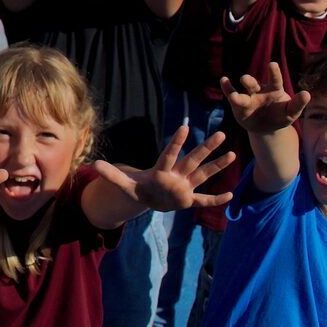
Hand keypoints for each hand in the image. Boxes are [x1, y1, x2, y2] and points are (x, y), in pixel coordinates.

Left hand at [94, 125, 235, 212]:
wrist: (149, 197)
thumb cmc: (139, 187)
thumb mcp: (124, 184)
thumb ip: (112, 174)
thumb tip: (93, 164)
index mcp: (162, 171)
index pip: (170, 154)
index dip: (176, 143)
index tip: (184, 127)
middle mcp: (177, 175)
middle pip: (193, 160)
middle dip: (206, 148)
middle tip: (220, 133)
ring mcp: (185, 186)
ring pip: (203, 174)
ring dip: (217, 166)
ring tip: (232, 153)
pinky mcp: (188, 199)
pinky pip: (204, 200)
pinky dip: (215, 200)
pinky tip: (231, 195)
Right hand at [221, 63, 310, 134]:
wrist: (267, 127)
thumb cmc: (281, 117)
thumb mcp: (291, 112)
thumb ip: (298, 104)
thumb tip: (307, 94)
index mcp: (274, 90)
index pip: (275, 80)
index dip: (274, 73)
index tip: (272, 64)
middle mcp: (260, 90)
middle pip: (254, 84)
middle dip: (249, 81)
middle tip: (245, 79)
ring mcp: (248, 97)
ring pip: (241, 91)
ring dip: (235, 89)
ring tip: (230, 89)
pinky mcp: (238, 104)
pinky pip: (231, 94)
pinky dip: (226, 88)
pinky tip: (223, 80)